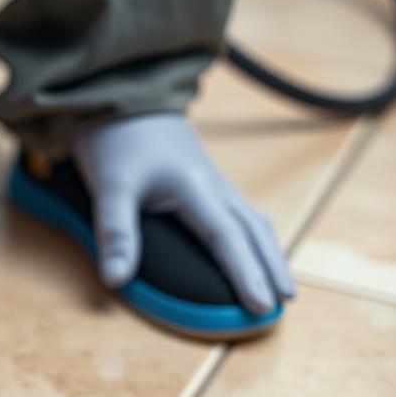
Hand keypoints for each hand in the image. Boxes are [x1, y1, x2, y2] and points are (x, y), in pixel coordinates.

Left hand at [71, 113, 294, 313]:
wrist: (122, 91)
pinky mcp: (205, 180)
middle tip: (287, 301)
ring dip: (270, 252)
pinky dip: (255, 237)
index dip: (246, 274)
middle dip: (273, 267)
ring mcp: (213, 181)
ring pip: (253, 221)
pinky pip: (241, 214)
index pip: (228, 239)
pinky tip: (252, 249)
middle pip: (254, 231)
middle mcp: (214, 186)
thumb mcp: (109, 186)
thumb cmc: (116, 138)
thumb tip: (116, 279)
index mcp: (196, 188)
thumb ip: (115, 232)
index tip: (262, 305)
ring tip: (280, 283)